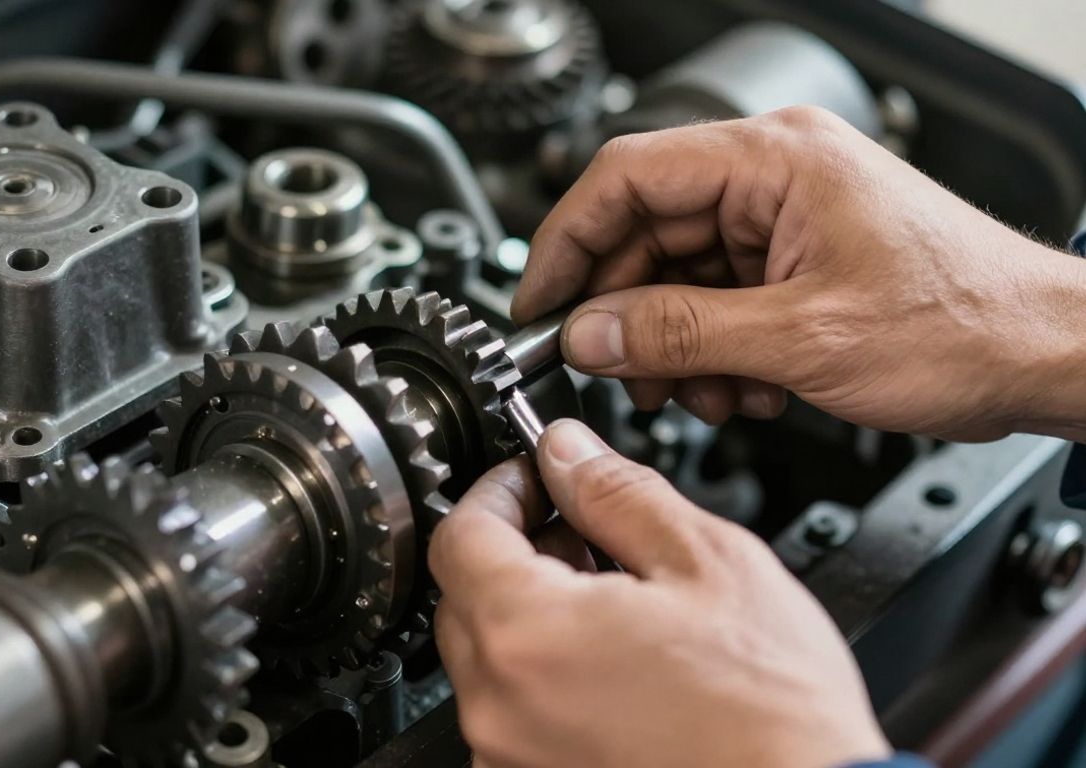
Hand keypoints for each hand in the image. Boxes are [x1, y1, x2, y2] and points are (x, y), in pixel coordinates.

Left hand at [430, 419, 889, 767]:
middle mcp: (499, 706)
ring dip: (531, 611)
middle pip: (464, 595)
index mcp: (526, 635)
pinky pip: (514, 711)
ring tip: (614, 598)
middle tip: (582, 530)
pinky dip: (545, 674)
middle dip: (516, 548)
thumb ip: (618, 493)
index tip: (535, 476)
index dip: (500, 489)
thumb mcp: (706, 563)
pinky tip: (612, 661)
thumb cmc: (772, 713)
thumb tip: (570, 452)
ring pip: (489, 656)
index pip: (460, 534)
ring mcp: (510, 755)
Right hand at [512, 107, 1085, 440]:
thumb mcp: (802, 338)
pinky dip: (711, 351)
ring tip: (698, 393)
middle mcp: (773, 176)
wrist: (1043, 354)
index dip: (567, 242)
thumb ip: (679, 333)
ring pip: (676, 275)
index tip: (539, 304)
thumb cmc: (964, 321)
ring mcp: (784, 219)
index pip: (626, 176)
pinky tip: (741, 388)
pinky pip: (716, 300)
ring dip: (672, 345)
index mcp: (773, 159)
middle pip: (645, 233)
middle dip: (627, 315)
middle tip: (619, 374)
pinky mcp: (795, 261)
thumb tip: (590, 333)